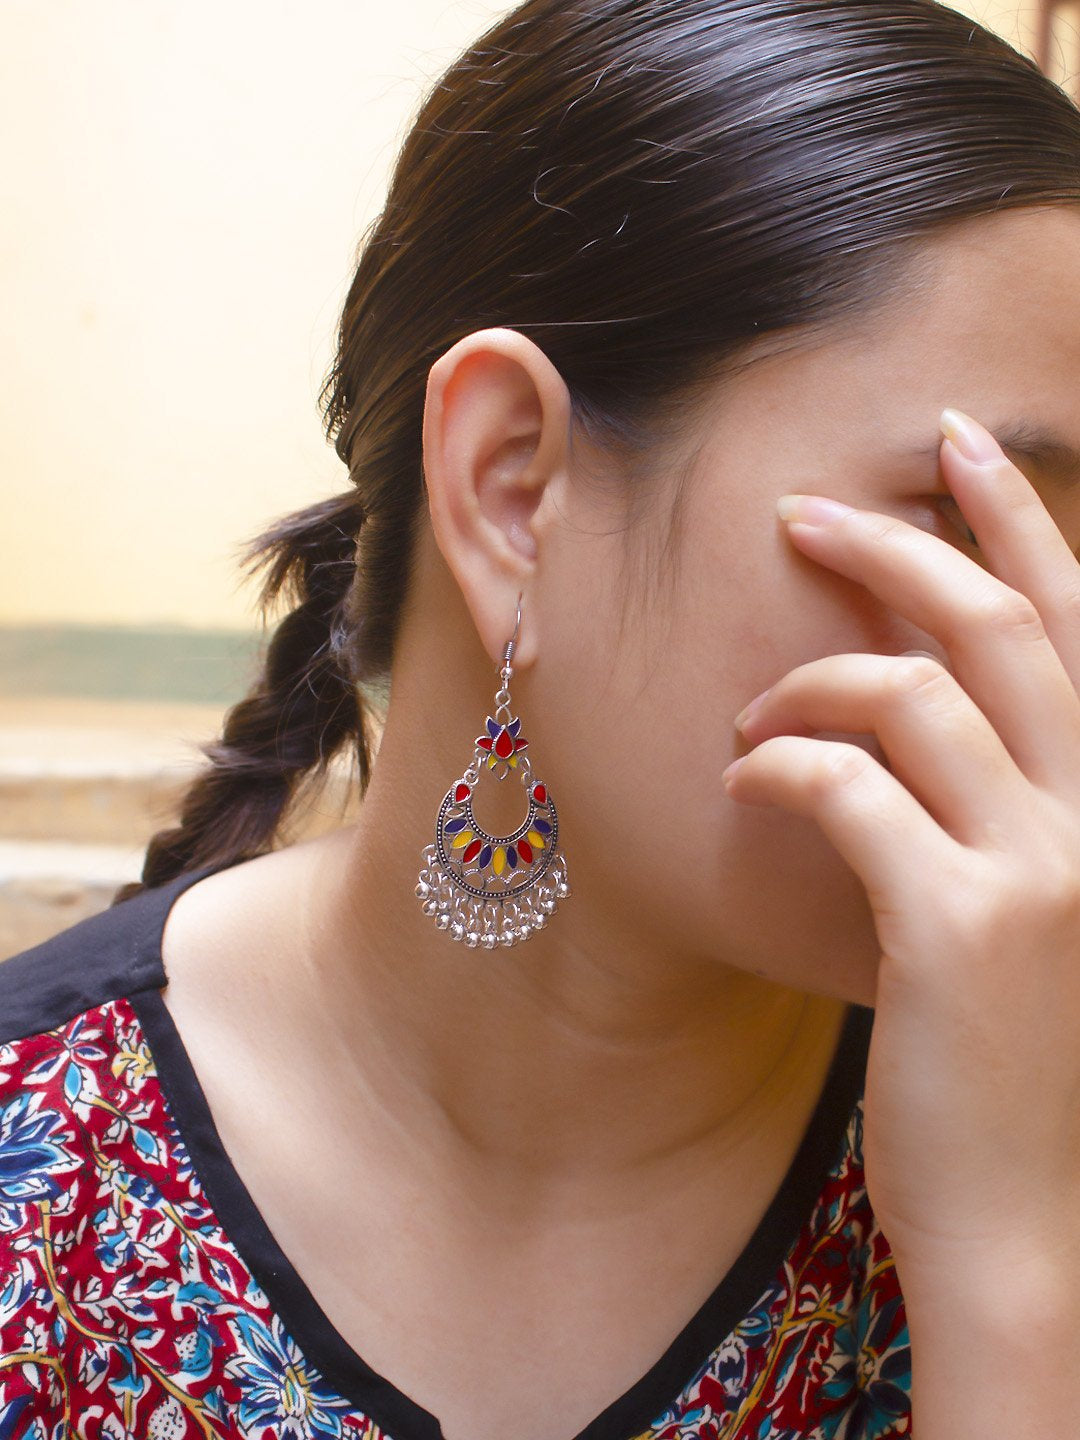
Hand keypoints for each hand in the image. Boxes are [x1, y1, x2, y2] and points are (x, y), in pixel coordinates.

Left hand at [721, 407, 1079, 1293]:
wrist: (1033, 1227)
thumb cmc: (1015, 1066)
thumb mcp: (1031, 913)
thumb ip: (997, 806)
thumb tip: (897, 707)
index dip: (1019, 520)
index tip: (952, 448)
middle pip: (1000, 624)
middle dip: (897, 545)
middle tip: (801, 511)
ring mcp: (1046, 865)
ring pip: (911, 694)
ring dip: (808, 682)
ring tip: (751, 715)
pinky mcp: (963, 923)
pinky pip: (847, 787)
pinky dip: (780, 769)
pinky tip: (742, 785)